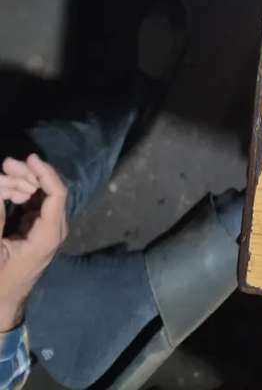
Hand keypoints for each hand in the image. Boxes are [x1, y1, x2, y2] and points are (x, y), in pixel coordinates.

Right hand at [0, 154, 67, 331]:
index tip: (30, 158)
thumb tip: (0, 187)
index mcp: (48, 235)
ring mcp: (49, 228)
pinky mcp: (40, 228)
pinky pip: (37, 202)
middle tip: (6, 163)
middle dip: (30, 173)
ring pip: (43, 194)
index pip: (57, 194)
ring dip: (26, 180)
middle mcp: (55, 229)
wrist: (4, 303)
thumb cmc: (0, 280)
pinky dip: (25, 191)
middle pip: (50, 190)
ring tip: (5, 169)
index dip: (45, 172)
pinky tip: (10, 188)